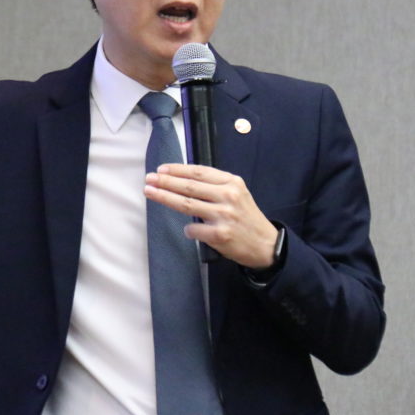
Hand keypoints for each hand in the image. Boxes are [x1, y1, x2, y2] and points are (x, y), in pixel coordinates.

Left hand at [144, 164, 277, 268]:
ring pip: (186, 204)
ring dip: (164, 197)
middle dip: (165, 181)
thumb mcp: (237, 193)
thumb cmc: (245, 217)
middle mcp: (228, 196)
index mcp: (232, 182)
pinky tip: (188, 230)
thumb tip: (182, 179)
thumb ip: (215, 186)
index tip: (161, 169)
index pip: (199, 172)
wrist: (265, 245)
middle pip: (189, 186)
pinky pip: (193, 229)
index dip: (178, 170)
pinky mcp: (220, 234)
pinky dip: (188, 230)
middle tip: (149, 178)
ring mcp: (224, 215)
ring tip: (150, 192)